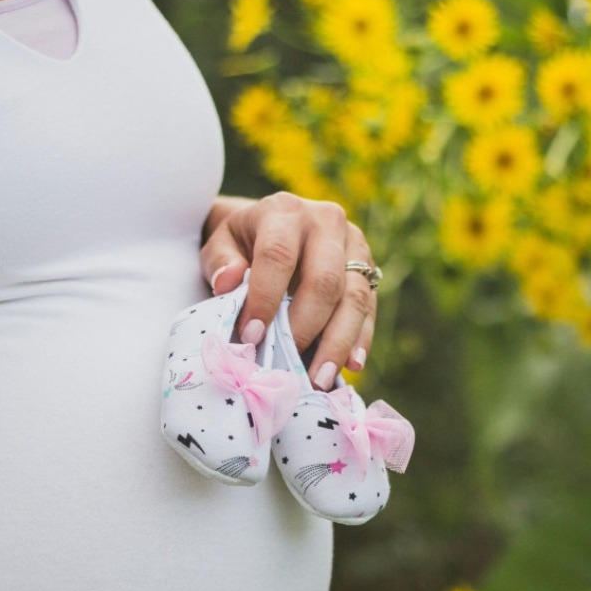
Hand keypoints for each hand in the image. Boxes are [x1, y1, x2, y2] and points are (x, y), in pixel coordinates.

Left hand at [200, 192, 376, 389]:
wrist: (272, 226)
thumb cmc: (241, 243)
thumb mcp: (219, 244)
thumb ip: (219, 262)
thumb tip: (228, 282)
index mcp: (284, 211)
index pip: (278, 255)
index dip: (265, 298)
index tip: (251, 337)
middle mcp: (326, 221)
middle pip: (325, 279)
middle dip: (306, 328)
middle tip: (290, 367)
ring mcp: (354, 244)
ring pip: (355, 296)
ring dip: (339, 342)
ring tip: (321, 379)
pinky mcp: (368, 268)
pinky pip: (370, 307)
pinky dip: (361, 338)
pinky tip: (352, 365)